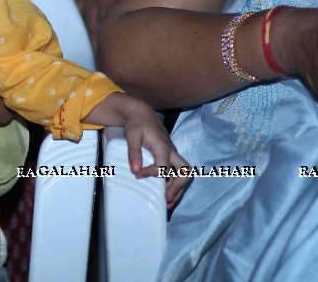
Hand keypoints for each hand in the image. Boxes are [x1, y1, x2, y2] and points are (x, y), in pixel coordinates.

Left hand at [87, 92, 189, 208]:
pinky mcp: (170, 158)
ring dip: (178, 190)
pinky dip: (175, 186)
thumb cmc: (136, 124)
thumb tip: (135, 170)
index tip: (138, 175)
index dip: (153, 173)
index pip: (164, 166)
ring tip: (167, 204)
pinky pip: (178, 174)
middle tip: (165, 198)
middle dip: (178, 187)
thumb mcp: (131, 135)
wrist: (141, 114)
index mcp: (164, 147)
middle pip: (185, 172)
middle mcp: (172, 152)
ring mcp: (173, 156)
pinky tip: (167, 196)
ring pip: (184, 175)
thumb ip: (133, 152)